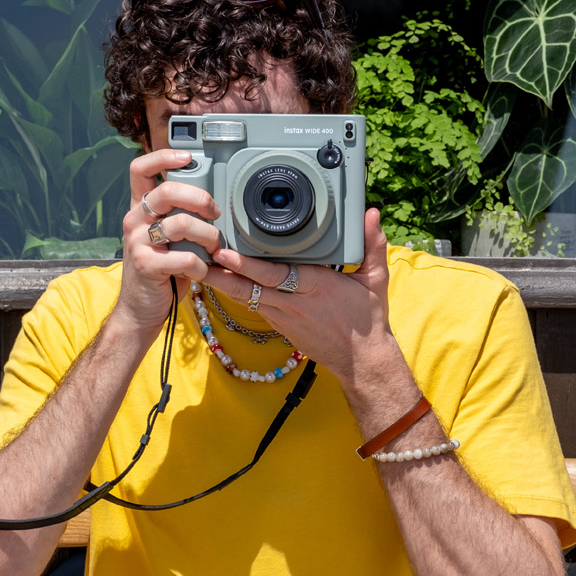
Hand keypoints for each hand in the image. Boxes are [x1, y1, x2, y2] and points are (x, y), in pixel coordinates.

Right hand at [116, 149, 224, 335]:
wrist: (139, 310)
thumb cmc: (162, 272)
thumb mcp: (168, 239)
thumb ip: (181, 217)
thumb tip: (216, 202)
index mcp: (140, 210)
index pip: (140, 168)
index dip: (163, 156)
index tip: (188, 157)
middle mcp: (135, 221)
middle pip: (167, 191)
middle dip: (200, 198)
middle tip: (215, 212)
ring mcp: (138, 242)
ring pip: (181, 224)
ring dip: (208, 235)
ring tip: (215, 248)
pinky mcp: (145, 265)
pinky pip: (184, 257)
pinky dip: (201, 265)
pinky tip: (202, 271)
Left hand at [200, 209, 409, 389]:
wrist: (361, 360)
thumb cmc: (367, 319)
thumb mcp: (375, 279)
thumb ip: (372, 244)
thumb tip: (372, 214)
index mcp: (316, 286)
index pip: (276, 274)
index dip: (249, 265)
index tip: (228, 252)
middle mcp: (295, 302)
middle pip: (251, 287)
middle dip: (223, 272)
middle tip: (201, 255)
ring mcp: (283, 316)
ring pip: (245, 298)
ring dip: (222, 283)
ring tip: (199, 266)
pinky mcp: (279, 325)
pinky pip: (252, 306)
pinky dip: (235, 293)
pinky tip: (219, 281)